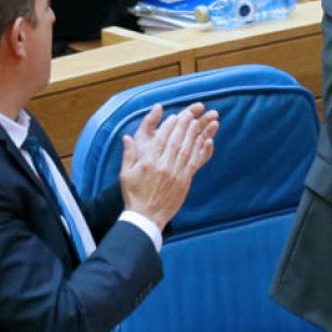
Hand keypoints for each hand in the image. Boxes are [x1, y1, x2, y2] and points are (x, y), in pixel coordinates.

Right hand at [120, 102, 218, 228]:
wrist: (146, 218)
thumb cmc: (134, 195)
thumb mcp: (125, 174)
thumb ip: (128, 154)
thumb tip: (127, 137)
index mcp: (149, 162)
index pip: (161, 139)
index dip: (169, 126)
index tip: (174, 117)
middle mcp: (164, 166)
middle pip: (176, 141)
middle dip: (183, 125)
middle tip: (190, 114)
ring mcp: (176, 174)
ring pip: (187, 149)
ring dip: (194, 134)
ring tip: (198, 122)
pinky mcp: (185, 181)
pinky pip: (194, 162)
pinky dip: (201, 150)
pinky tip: (205, 140)